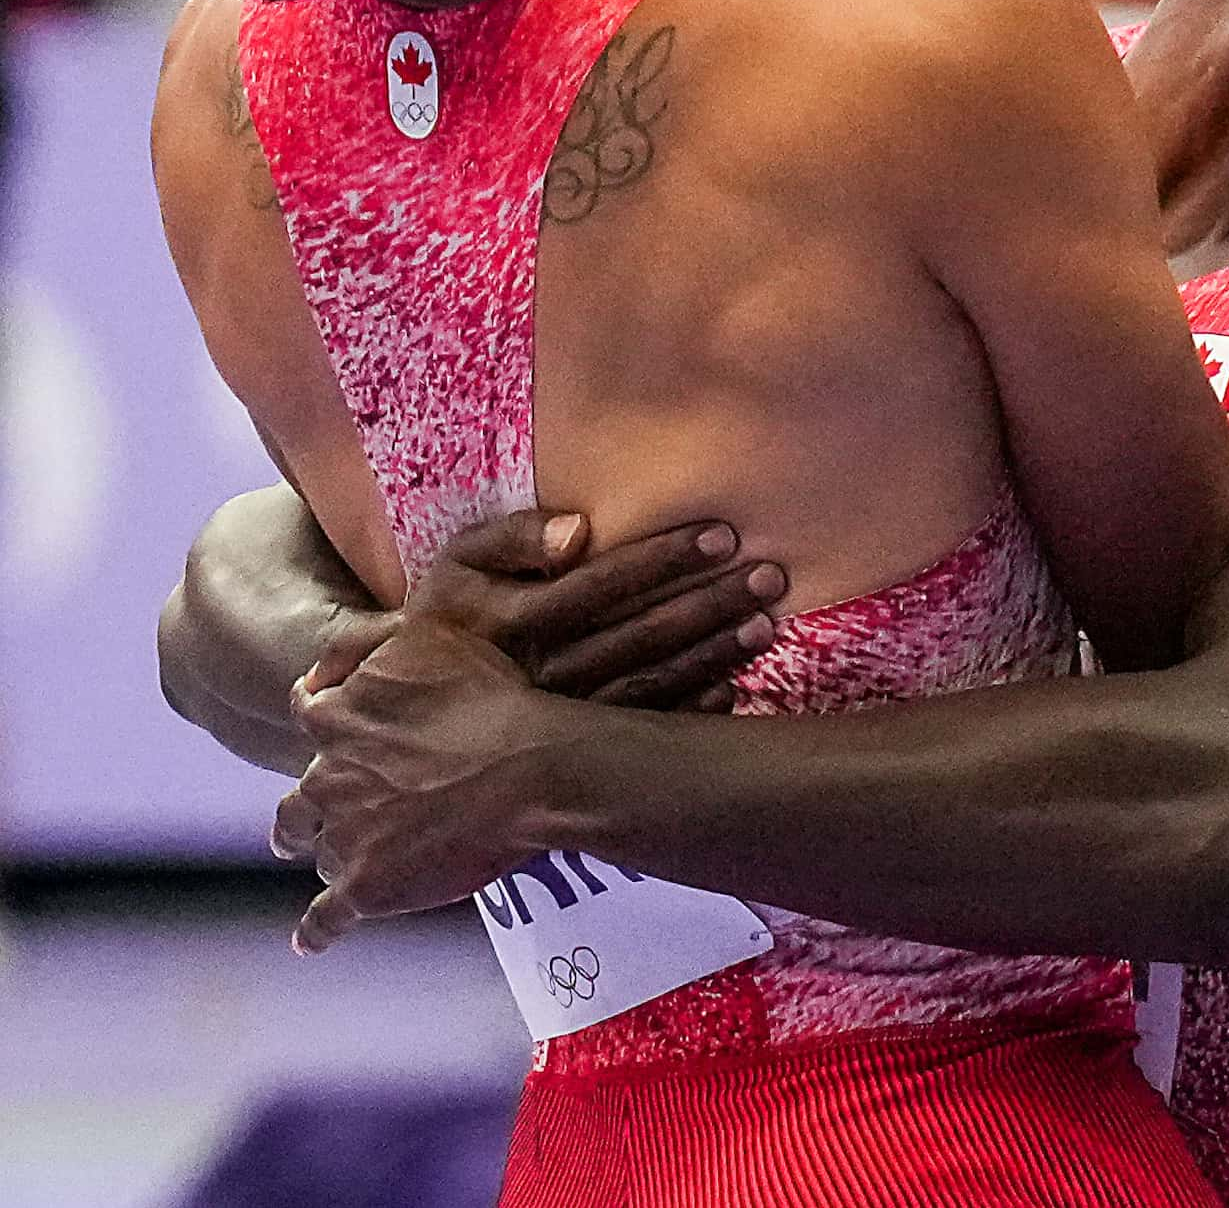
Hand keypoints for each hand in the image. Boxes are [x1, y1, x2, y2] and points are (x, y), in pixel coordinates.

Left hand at [282, 618, 577, 953]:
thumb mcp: (425, 639)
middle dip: (306, 806)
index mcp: (336, 718)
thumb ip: (363, 644)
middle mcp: (325, 779)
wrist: (528, 770)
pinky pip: (326, 917)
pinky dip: (316, 930)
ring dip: (327, 852)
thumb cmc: (490, 698)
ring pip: (319, 851)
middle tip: (314, 815)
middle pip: (299, 797)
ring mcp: (344, 837)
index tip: (329, 721)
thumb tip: (321, 663)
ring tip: (336, 862)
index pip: (308, 712)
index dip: (321, 714)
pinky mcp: (366, 887)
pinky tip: (309, 941)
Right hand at [365, 510, 788, 711]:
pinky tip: (734, 689)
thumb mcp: (456, 568)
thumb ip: (509, 538)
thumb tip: (578, 527)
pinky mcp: (570, 757)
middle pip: (634, 637)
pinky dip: (688, 714)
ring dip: (711, 656)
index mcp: (508, 623)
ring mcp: (556, 725)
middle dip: (707, 604)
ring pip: (644, 689)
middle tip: (769, 577)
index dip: (660, 560)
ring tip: (766, 624)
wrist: (402, 712)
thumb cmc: (447, 622)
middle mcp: (535, 678)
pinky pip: (638, 737)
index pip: (597, 585)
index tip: (722, 536)